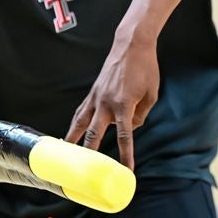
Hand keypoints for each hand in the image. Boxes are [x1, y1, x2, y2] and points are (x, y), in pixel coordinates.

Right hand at [64, 34, 159, 169]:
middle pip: (94, 134)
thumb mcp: (152, 94)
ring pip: (80, 124)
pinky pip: (81, 112)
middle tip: (86, 172)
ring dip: (73, 141)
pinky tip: (71, 135)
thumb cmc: (146, 68)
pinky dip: (75, 125)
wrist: (132, 45)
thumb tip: (130, 128)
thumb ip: (141, 115)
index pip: (125, 136)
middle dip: (90, 154)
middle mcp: (106, 103)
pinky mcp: (93, 92)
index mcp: (124, 104)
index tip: (126, 171)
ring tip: (65, 157)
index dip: (125, 155)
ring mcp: (96, 97)